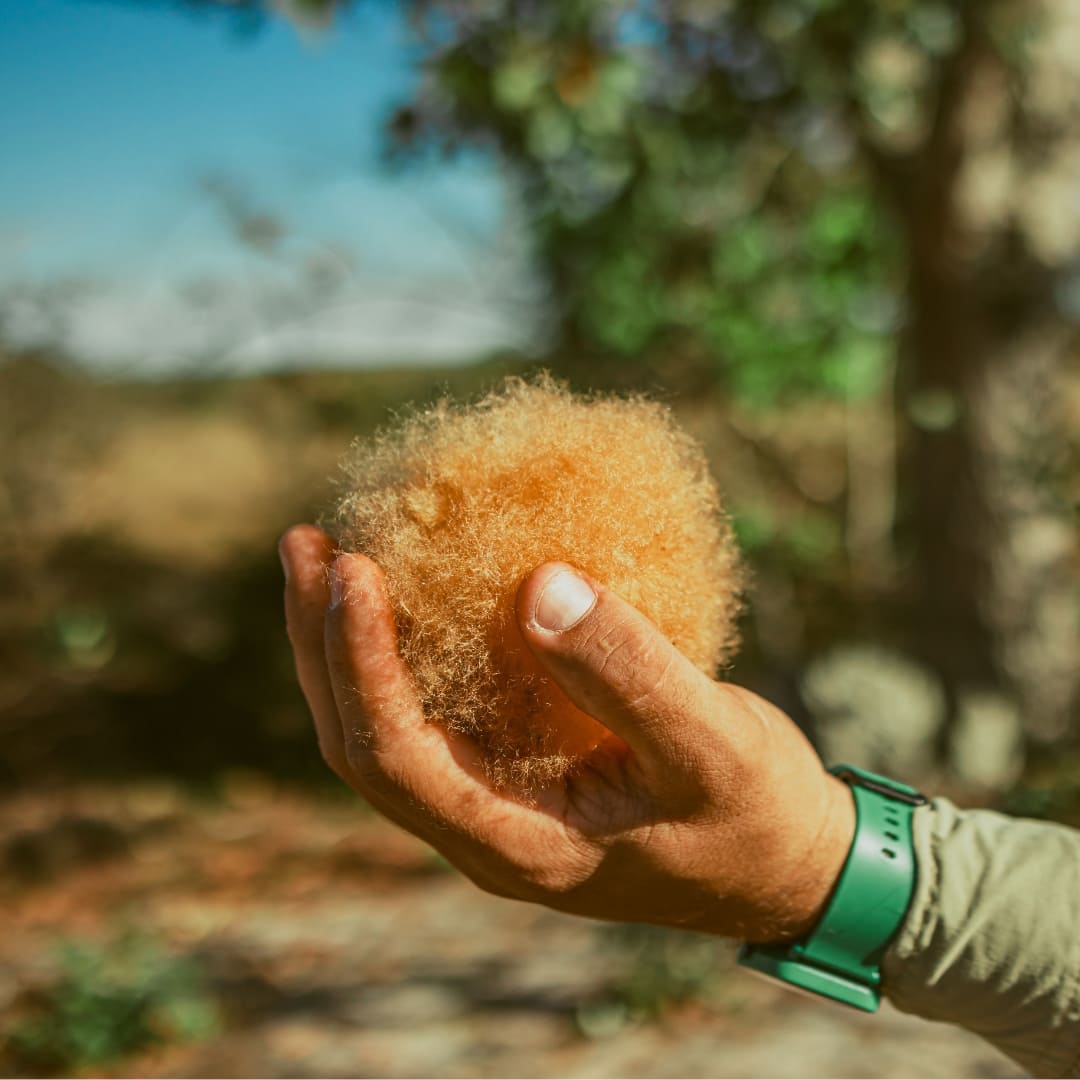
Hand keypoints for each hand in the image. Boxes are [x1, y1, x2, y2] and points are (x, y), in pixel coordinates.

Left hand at [278, 523, 854, 942]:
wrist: (785, 864)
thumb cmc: (755, 813)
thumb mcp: (709, 741)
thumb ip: (629, 672)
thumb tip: (538, 584)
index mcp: (517, 843)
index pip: (396, 757)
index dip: (359, 664)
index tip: (355, 568)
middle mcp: (485, 830)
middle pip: (363, 743)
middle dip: (321, 644)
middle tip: (308, 544)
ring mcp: (495, 804)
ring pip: (387, 729)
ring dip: (345, 647)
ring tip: (327, 555)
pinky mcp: (517, 772)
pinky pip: (436, 711)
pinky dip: (405, 649)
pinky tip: (411, 589)